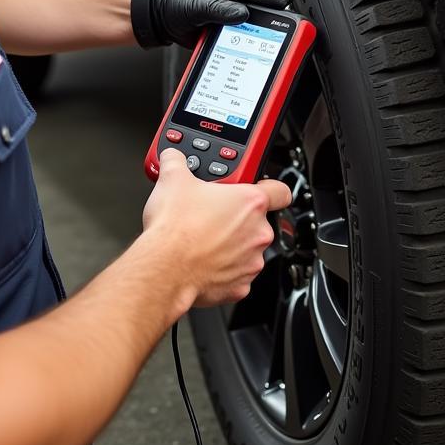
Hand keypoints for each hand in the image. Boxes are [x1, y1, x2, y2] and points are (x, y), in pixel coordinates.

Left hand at [136, 0, 287, 47]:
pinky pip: (242, 41)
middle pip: (265, 16)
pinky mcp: (228, 32)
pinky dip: (246, 49)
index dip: (280, 9)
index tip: (292, 22)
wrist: (160, 15)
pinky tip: (250, 59)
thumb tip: (242, 15)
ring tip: (270, 54)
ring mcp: (234, 16)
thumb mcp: (201, 4)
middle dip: (272, 28)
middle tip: (283, 42)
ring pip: (255, 31)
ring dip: (258, 41)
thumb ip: (221, 9)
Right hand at [142, 149, 291, 307]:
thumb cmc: (175, 228)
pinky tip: (203, 261)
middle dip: (237, 218)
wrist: (164, 268)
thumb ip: (177, 161)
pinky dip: (223, 269)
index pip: (280, 190)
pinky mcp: (240, 287)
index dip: (270, 187)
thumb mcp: (172, 179)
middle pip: (257, 221)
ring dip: (231, 244)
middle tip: (212, 215)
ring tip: (204, 239)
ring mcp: (251, 261)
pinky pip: (236, 274)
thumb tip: (173, 157)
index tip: (259, 188)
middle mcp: (258, 232)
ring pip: (247, 248)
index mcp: (251, 202)